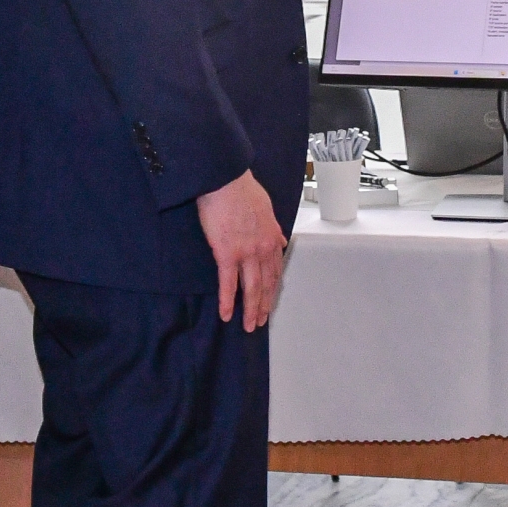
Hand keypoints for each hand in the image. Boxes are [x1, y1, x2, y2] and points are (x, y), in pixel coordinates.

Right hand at [197, 170, 288, 331]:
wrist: (226, 181)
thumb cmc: (242, 190)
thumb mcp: (267, 208)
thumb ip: (274, 228)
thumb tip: (281, 240)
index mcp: (272, 238)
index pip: (276, 270)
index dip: (273, 289)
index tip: (270, 301)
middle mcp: (263, 249)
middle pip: (266, 284)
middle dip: (263, 305)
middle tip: (260, 322)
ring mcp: (246, 253)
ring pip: (251, 288)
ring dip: (250, 309)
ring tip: (248, 325)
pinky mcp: (226, 254)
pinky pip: (228, 283)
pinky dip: (227, 301)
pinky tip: (226, 314)